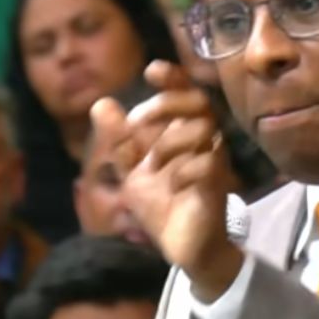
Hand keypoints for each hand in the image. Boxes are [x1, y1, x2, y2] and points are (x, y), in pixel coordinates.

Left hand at [91, 61, 243, 299]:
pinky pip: (208, 165)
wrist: (183, 246)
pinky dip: (184, 171)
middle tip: (137, 123)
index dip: (173, 78)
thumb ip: (119, 142)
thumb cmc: (163, 205)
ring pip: (205, 130)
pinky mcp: (217, 187)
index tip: (152, 72)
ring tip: (153, 163)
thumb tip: (101, 103)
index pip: (186, 93)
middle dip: (166, 105)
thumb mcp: (133, 171)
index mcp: (182, 133)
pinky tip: (172, 185)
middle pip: (199, 102)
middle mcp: (203, 142)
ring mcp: (213, 162)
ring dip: (171, 141)